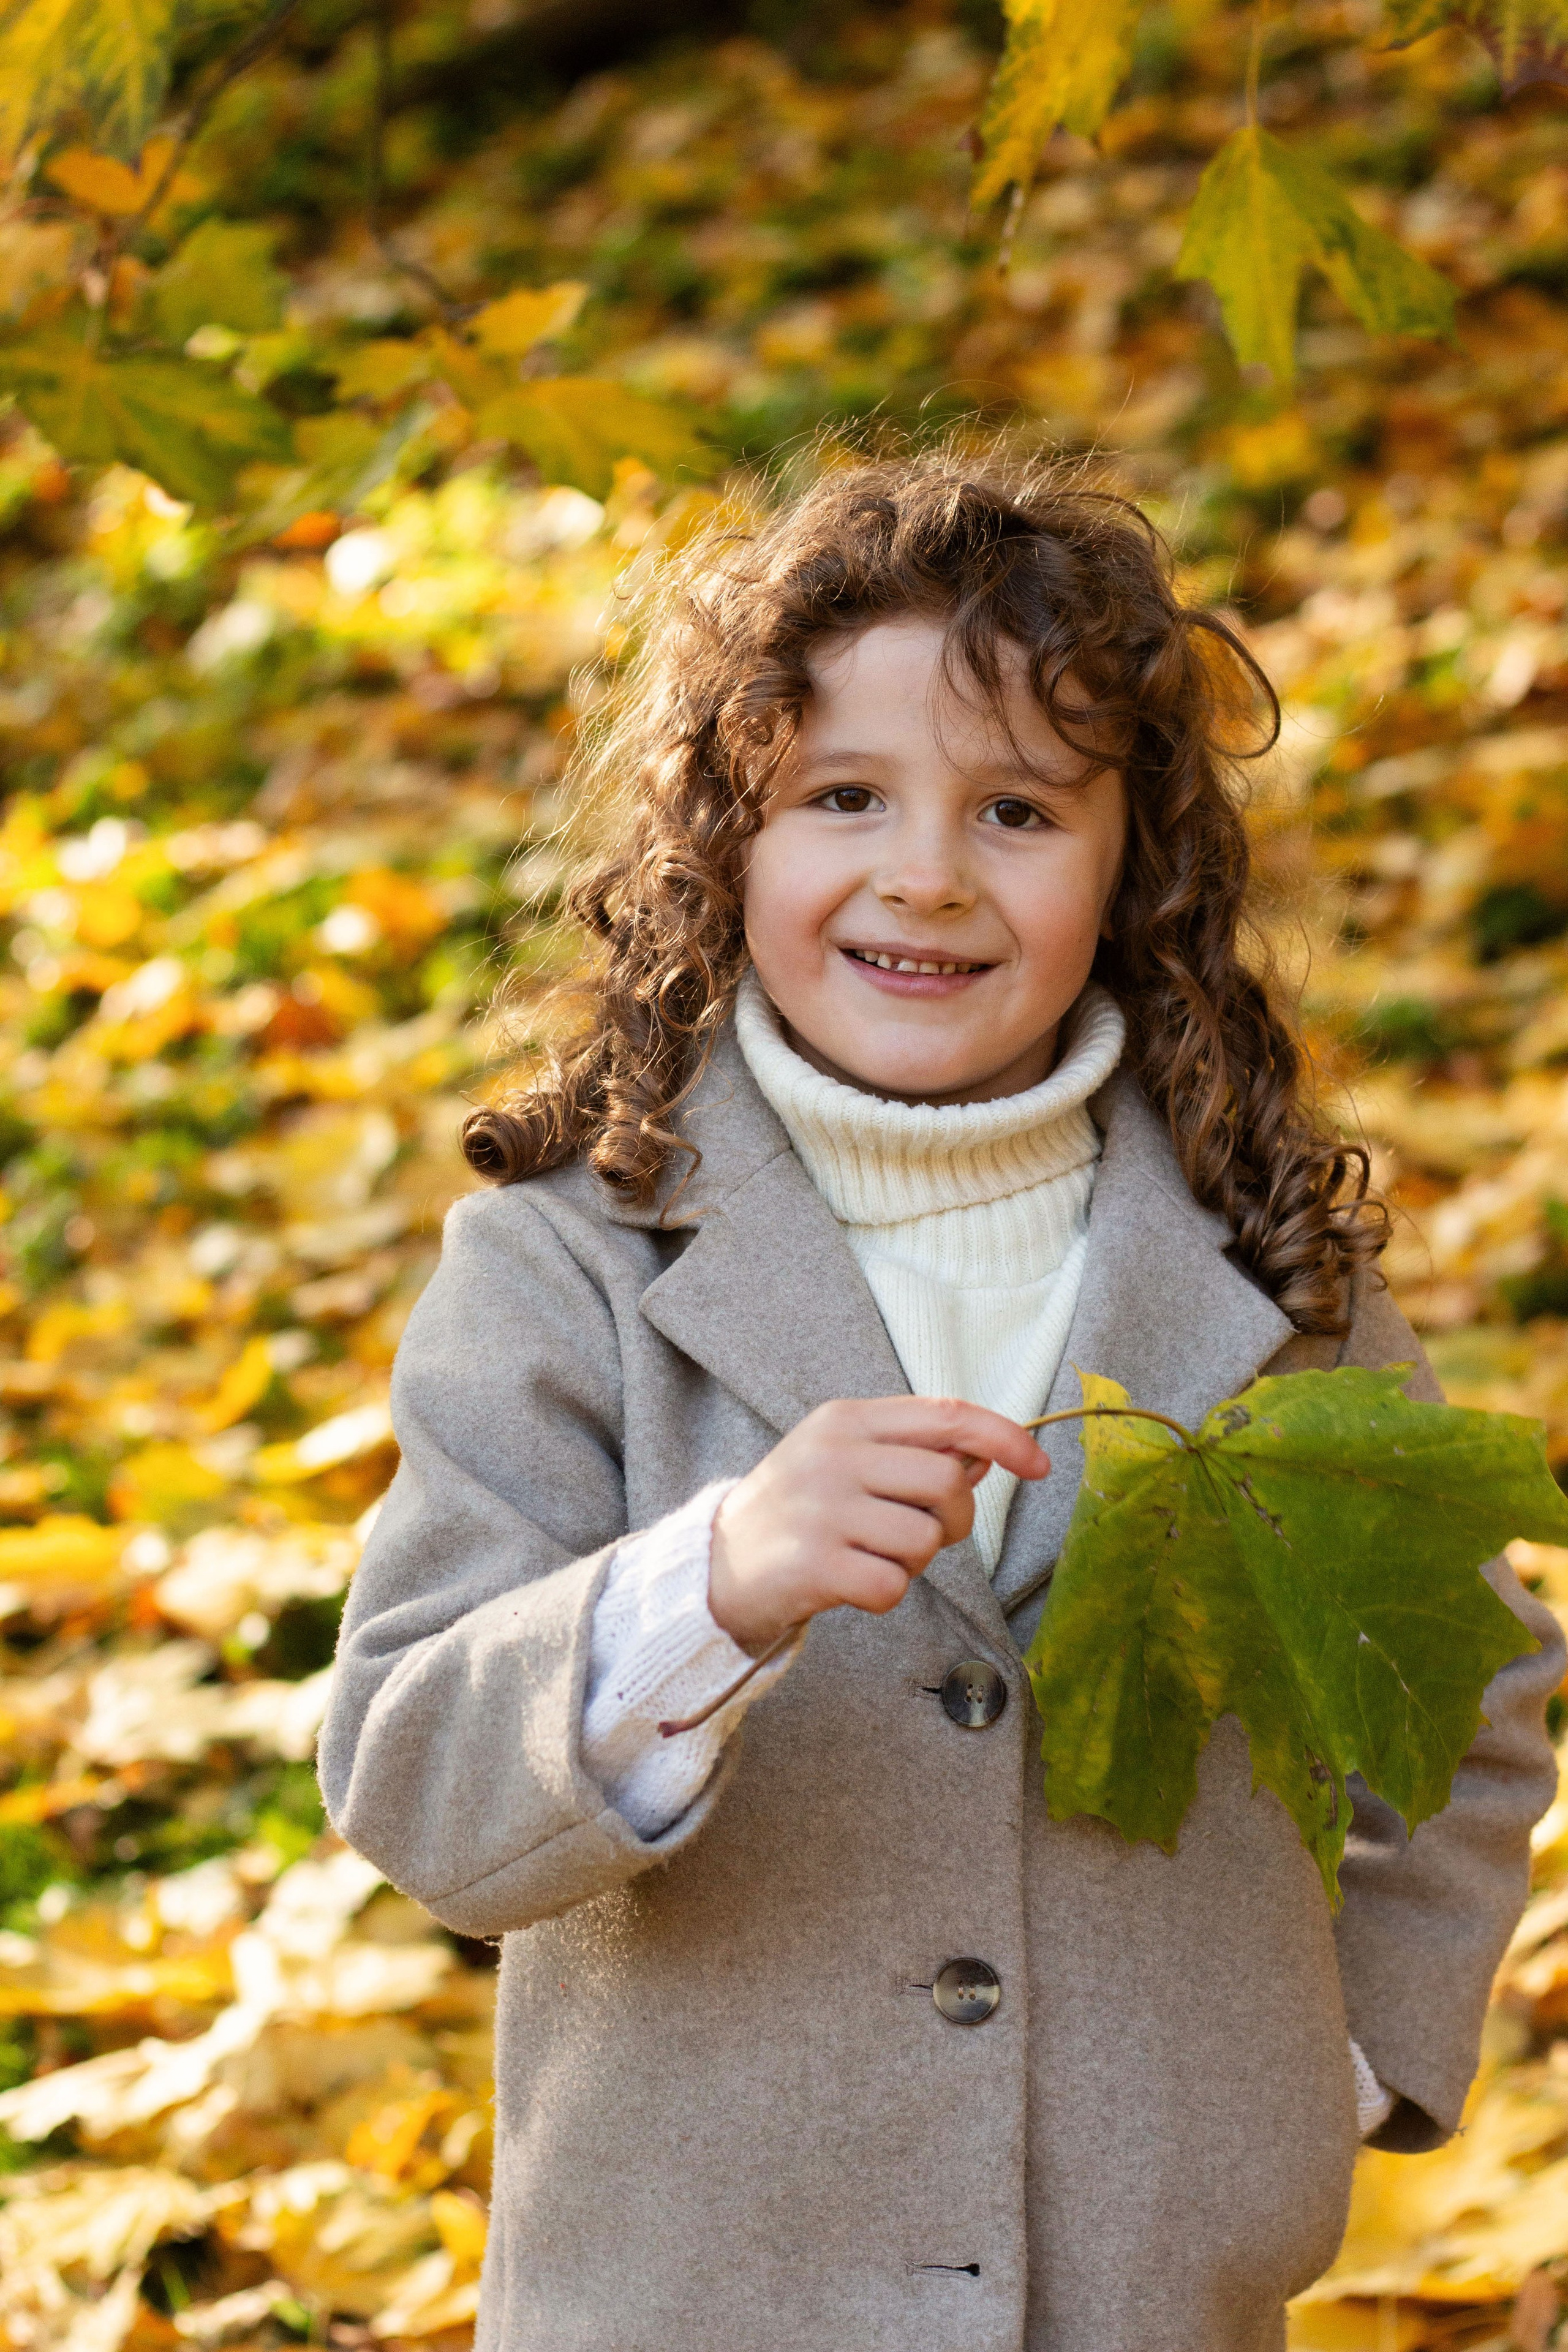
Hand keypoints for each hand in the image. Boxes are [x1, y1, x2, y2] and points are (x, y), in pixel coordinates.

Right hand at [707, 1396, 1049, 1652]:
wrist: (715, 1566)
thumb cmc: (797, 1511)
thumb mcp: (843, 1459)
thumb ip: (910, 1451)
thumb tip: (988, 1450)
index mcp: (846, 1419)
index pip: (947, 1415)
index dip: (1005, 1436)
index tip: (1039, 1464)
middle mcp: (834, 1455)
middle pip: (947, 1482)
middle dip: (954, 1520)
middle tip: (923, 1535)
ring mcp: (821, 1509)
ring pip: (924, 1539)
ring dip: (913, 1561)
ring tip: (870, 1557)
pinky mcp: (813, 1564)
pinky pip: (892, 1585)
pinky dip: (884, 1594)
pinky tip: (851, 1585)